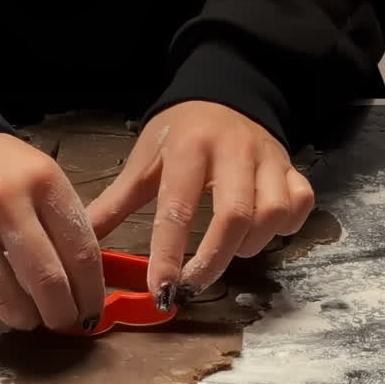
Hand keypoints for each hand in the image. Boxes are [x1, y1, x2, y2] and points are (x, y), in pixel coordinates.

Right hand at [0, 132, 104, 330]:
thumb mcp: (40, 175)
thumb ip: (64, 220)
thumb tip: (87, 277)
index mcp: (44, 181)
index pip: (81, 250)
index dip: (92, 290)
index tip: (94, 308)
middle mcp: (7, 203)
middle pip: (48, 280)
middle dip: (63, 312)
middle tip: (67, 321)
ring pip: (9, 296)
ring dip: (30, 318)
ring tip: (36, 319)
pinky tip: (8, 309)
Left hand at [87, 101, 314, 307]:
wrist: (224, 93)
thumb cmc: (179, 133)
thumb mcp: (145, 161)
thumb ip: (117, 202)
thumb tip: (84, 240)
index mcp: (189, 148)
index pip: (179, 207)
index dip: (170, 254)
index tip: (161, 290)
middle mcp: (234, 150)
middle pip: (235, 216)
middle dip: (214, 261)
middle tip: (193, 285)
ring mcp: (269, 158)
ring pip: (272, 214)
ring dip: (250, 245)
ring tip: (227, 252)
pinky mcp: (292, 166)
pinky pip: (300, 205)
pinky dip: (284, 229)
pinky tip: (261, 232)